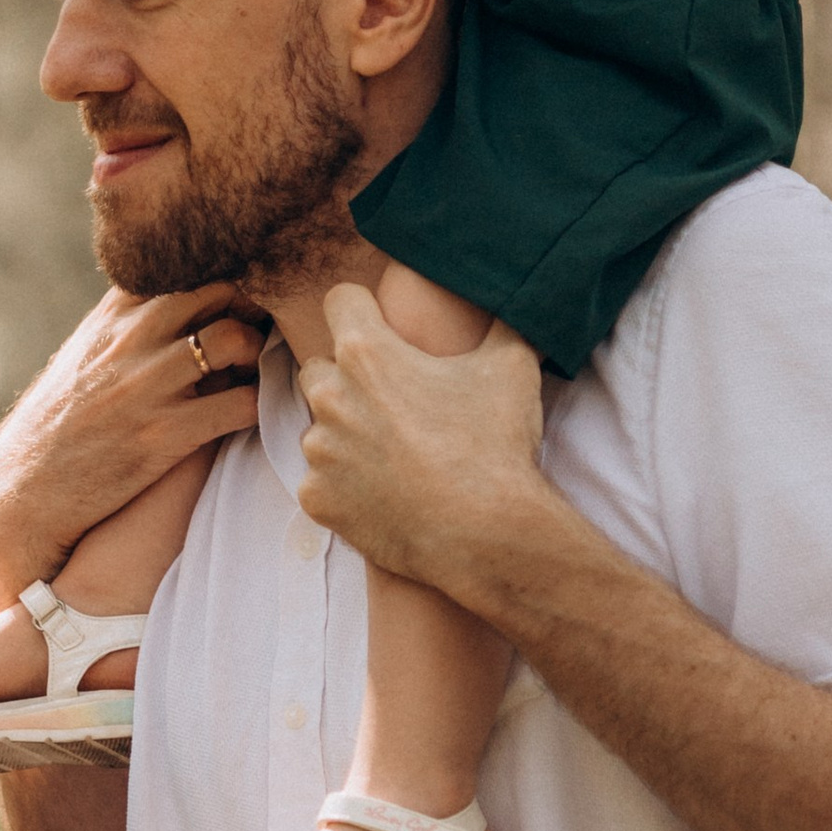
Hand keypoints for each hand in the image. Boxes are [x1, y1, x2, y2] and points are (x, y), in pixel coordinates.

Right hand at [0, 287, 264, 601]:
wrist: (25, 488)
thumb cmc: (62, 421)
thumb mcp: (86, 352)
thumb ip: (127, 319)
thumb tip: (174, 295)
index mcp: (114, 313)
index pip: (186, 263)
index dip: (223, 276)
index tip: (240, 298)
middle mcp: (130, 338)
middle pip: (220, 289)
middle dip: (252, 307)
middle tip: (263, 333)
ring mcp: (146, 385)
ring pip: (234, 338)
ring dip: (257, 354)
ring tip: (251, 374)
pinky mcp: (164, 435)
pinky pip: (239, 404)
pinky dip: (258, 405)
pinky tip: (251, 413)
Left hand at [294, 279, 549, 595]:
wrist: (487, 533)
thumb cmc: (496, 444)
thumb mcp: (511, 365)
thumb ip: (503, 321)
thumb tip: (514, 297)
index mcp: (365, 353)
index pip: (340, 301)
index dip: (363, 309)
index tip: (381, 326)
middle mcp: (330, 396)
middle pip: (319, 366)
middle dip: (347, 377)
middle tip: (391, 401)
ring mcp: (318, 451)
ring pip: (319, 428)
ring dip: (346, 435)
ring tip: (395, 455)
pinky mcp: (316, 498)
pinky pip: (321, 482)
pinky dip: (346, 486)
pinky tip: (385, 495)